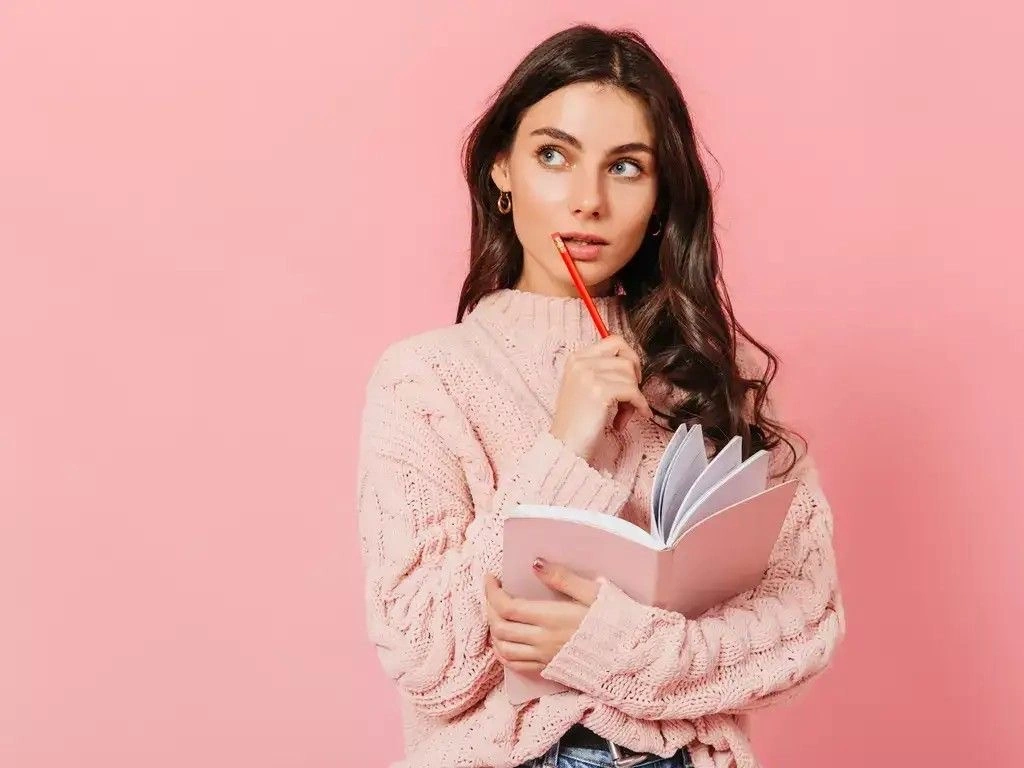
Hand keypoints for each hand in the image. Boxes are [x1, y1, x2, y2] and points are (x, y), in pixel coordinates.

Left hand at [483, 559, 602, 673]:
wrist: (629, 656)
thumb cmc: (614, 620)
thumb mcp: (592, 592)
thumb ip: (562, 578)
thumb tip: (535, 563)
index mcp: (551, 618)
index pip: (507, 607)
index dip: (492, 592)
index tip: (491, 578)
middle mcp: (542, 640)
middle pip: (500, 626)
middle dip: (489, 607)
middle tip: (492, 592)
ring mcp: (544, 657)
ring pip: (503, 648)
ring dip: (493, 630)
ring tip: (496, 614)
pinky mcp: (548, 669)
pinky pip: (515, 665)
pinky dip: (502, 652)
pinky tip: (503, 641)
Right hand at [548, 334, 652, 461]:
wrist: (564, 446)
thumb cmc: (577, 422)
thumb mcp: (584, 387)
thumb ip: (602, 371)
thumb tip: (633, 366)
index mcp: (576, 358)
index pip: (614, 341)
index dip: (629, 358)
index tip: (632, 377)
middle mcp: (581, 362)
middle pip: (626, 359)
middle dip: (634, 380)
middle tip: (629, 398)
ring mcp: (589, 375)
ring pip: (631, 376)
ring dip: (633, 398)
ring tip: (621, 415)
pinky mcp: (600, 391)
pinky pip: (633, 392)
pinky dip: (638, 406)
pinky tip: (627, 419)